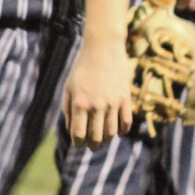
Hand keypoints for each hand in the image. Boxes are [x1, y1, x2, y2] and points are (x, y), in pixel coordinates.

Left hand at [63, 29, 134, 148]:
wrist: (103, 48)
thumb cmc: (82, 68)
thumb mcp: (69, 88)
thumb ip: (68, 110)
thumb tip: (72, 130)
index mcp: (79, 104)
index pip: (79, 135)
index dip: (78, 143)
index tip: (79, 143)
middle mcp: (96, 106)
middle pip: (96, 137)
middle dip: (93, 145)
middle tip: (92, 146)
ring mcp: (112, 103)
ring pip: (111, 132)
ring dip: (107, 139)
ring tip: (104, 139)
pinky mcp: (125, 98)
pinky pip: (126, 122)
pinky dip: (123, 131)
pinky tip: (119, 132)